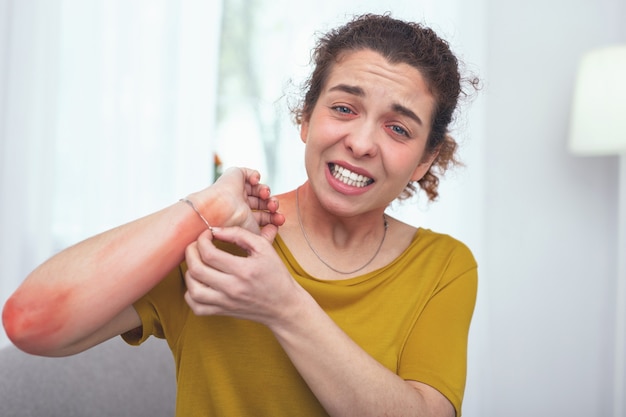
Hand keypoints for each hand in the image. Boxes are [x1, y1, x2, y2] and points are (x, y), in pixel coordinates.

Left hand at [183, 226, 303, 325]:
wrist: (284, 306)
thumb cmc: (276, 275)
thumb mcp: (264, 248)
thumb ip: (239, 234)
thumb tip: (216, 230)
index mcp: (243, 270)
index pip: (209, 253)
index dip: (202, 240)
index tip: (207, 235)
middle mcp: (232, 288)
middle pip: (196, 270)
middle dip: (190, 252)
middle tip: (196, 245)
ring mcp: (225, 302)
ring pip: (192, 289)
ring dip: (189, 272)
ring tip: (197, 263)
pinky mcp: (222, 312)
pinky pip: (196, 306)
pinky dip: (191, 294)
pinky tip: (199, 283)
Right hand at [188, 167, 284, 234]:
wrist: (218, 211)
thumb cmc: (232, 225)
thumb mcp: (254, 235)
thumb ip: (266, 236)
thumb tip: (275, 230)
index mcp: (242, 217)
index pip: (262, 215)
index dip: (273, 217)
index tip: (280, 221)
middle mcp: (239, 204)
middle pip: (262, 201)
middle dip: (272, 204)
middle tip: (274, 208)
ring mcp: (236, 190)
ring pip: (258, 187)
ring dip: (266, 191)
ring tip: (265, 195)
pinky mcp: (234, 177)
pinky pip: (249, 173)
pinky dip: (256, 175)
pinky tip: (256, 182)